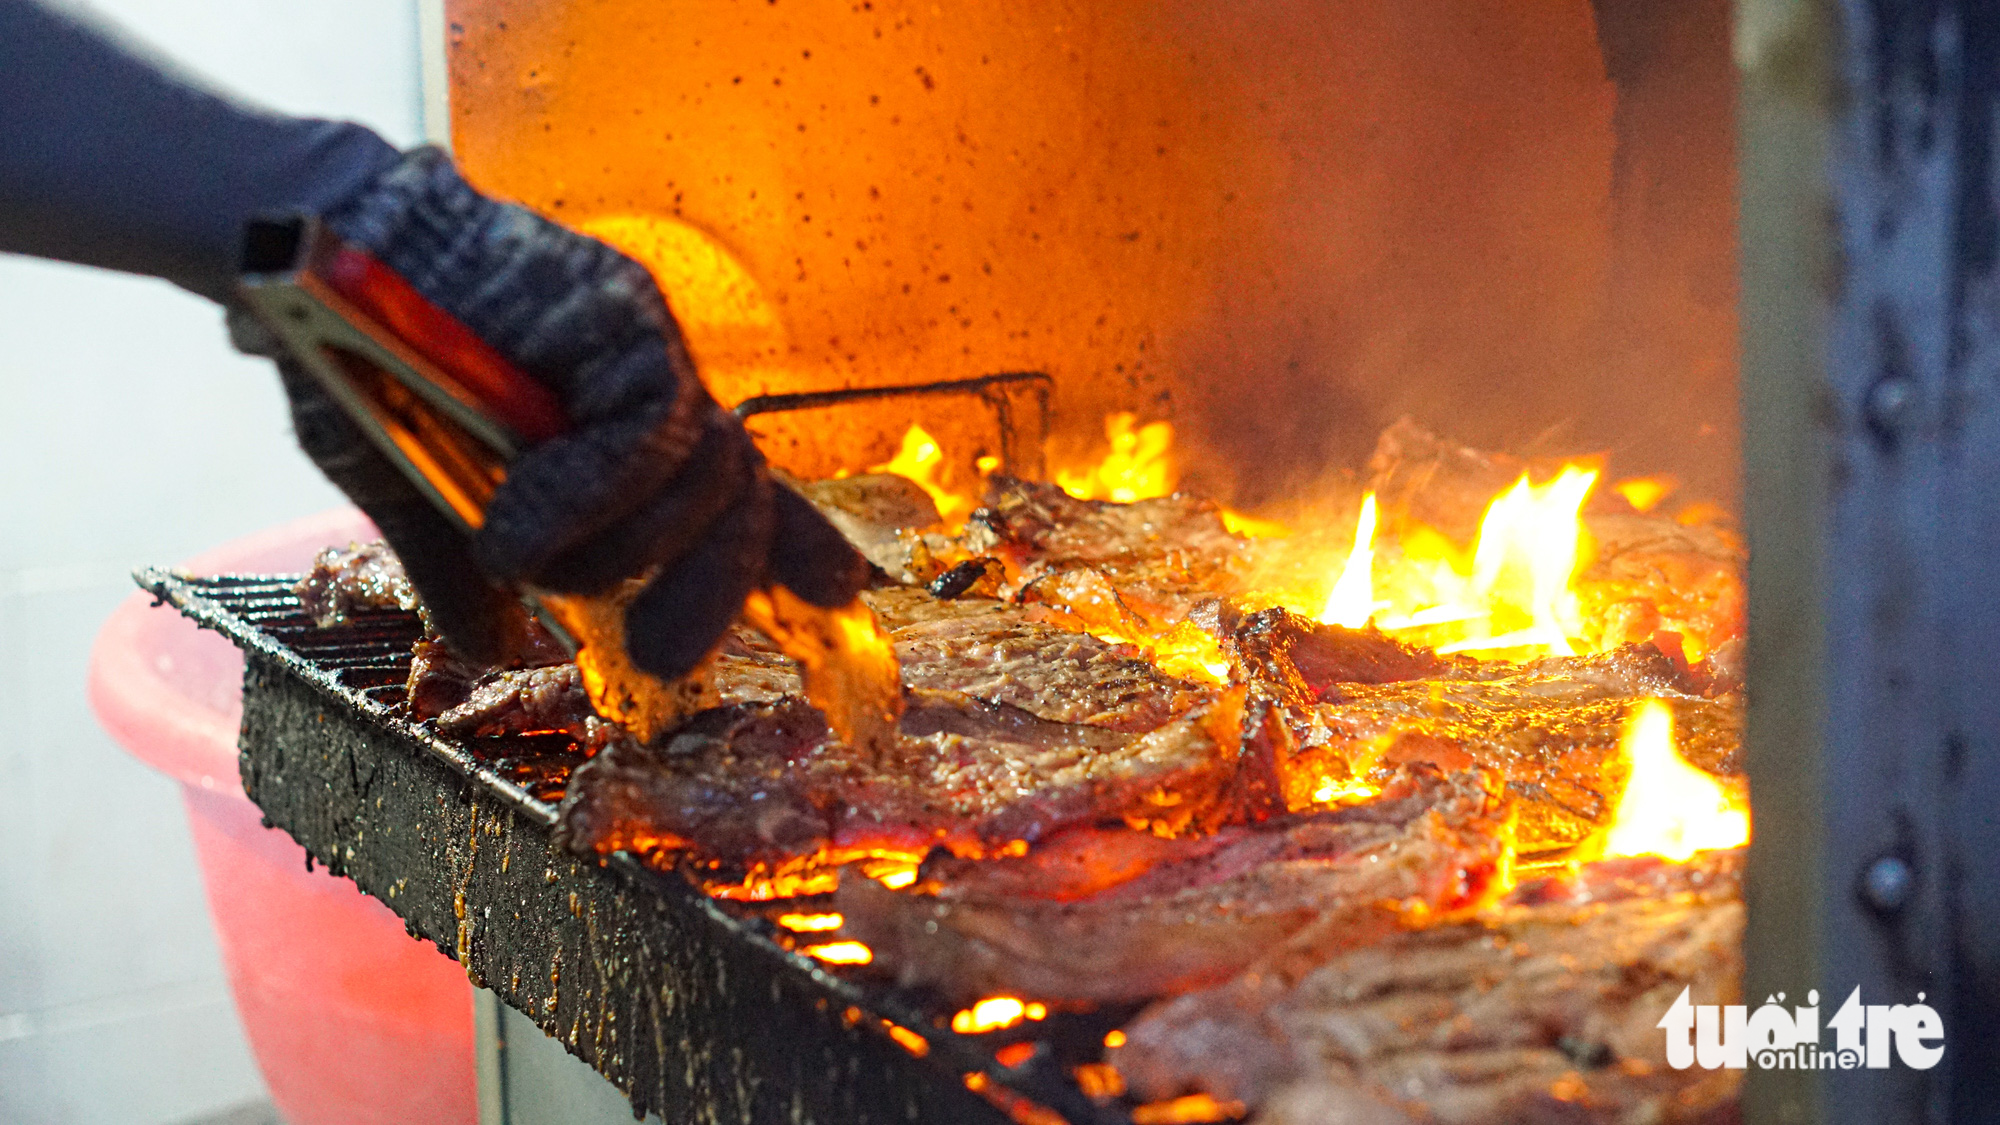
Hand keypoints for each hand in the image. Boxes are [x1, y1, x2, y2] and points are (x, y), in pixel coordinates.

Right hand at [238, 148, 869, 675]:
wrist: (304, 264)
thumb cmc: (363, 367)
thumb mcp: (421, 496)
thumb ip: (467, 572)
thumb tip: (492, 650)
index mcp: (625, 434)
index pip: (735, 497)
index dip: (792, 546)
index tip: (840, 592)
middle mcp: (651, 388)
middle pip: (742, 499)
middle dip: (714, 591)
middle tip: (662, 654)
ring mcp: (643, 344)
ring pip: (705, 472)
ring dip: (626, 544)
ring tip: (526, 554)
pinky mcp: (620, 309)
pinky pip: (648, 427)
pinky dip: (589, 493)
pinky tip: (519, 522)